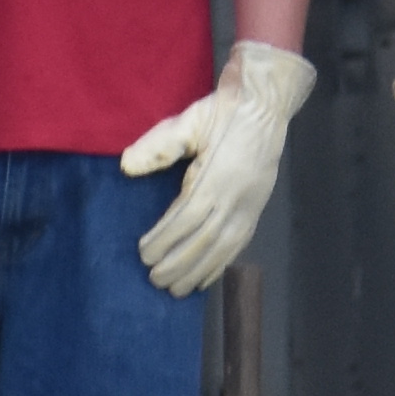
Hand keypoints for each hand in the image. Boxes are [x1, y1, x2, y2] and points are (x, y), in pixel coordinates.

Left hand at [124, 42, 315, 296]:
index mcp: (219, 174)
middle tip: (154, 279)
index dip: (166, 238)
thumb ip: (160, 143)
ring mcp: (250, 204)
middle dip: (178, 263)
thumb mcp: (191, 119)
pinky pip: (239, 244)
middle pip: (205, 239)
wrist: (267, 106)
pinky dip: (220, 265)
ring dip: (197, 271)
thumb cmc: (225, 110)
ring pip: (223, 247)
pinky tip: (205, 279)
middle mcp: (237, 195)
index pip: (188, 216)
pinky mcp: (257, 209)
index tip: (143, 253)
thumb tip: (127, 166)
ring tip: (175, 289)